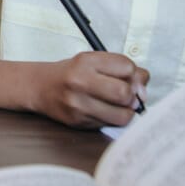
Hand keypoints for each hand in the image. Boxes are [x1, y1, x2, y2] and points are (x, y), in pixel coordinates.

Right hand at [32, 52, 148, 128]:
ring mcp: (78, 104)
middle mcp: (80, 81)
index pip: (127, 66)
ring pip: (122, 115)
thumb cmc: (72, 73)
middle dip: (132, 95)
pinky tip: (105, 111)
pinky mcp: (79, 122)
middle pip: (124, 92)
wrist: (40, 87)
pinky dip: (113, 119)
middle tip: (127, 94)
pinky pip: (110, 125)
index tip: (129, 76)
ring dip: (126, 111)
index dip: (134, 73)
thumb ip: (120, 68)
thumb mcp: (93, 60)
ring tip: (118, 105)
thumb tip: (143, 86)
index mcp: (86, 61)